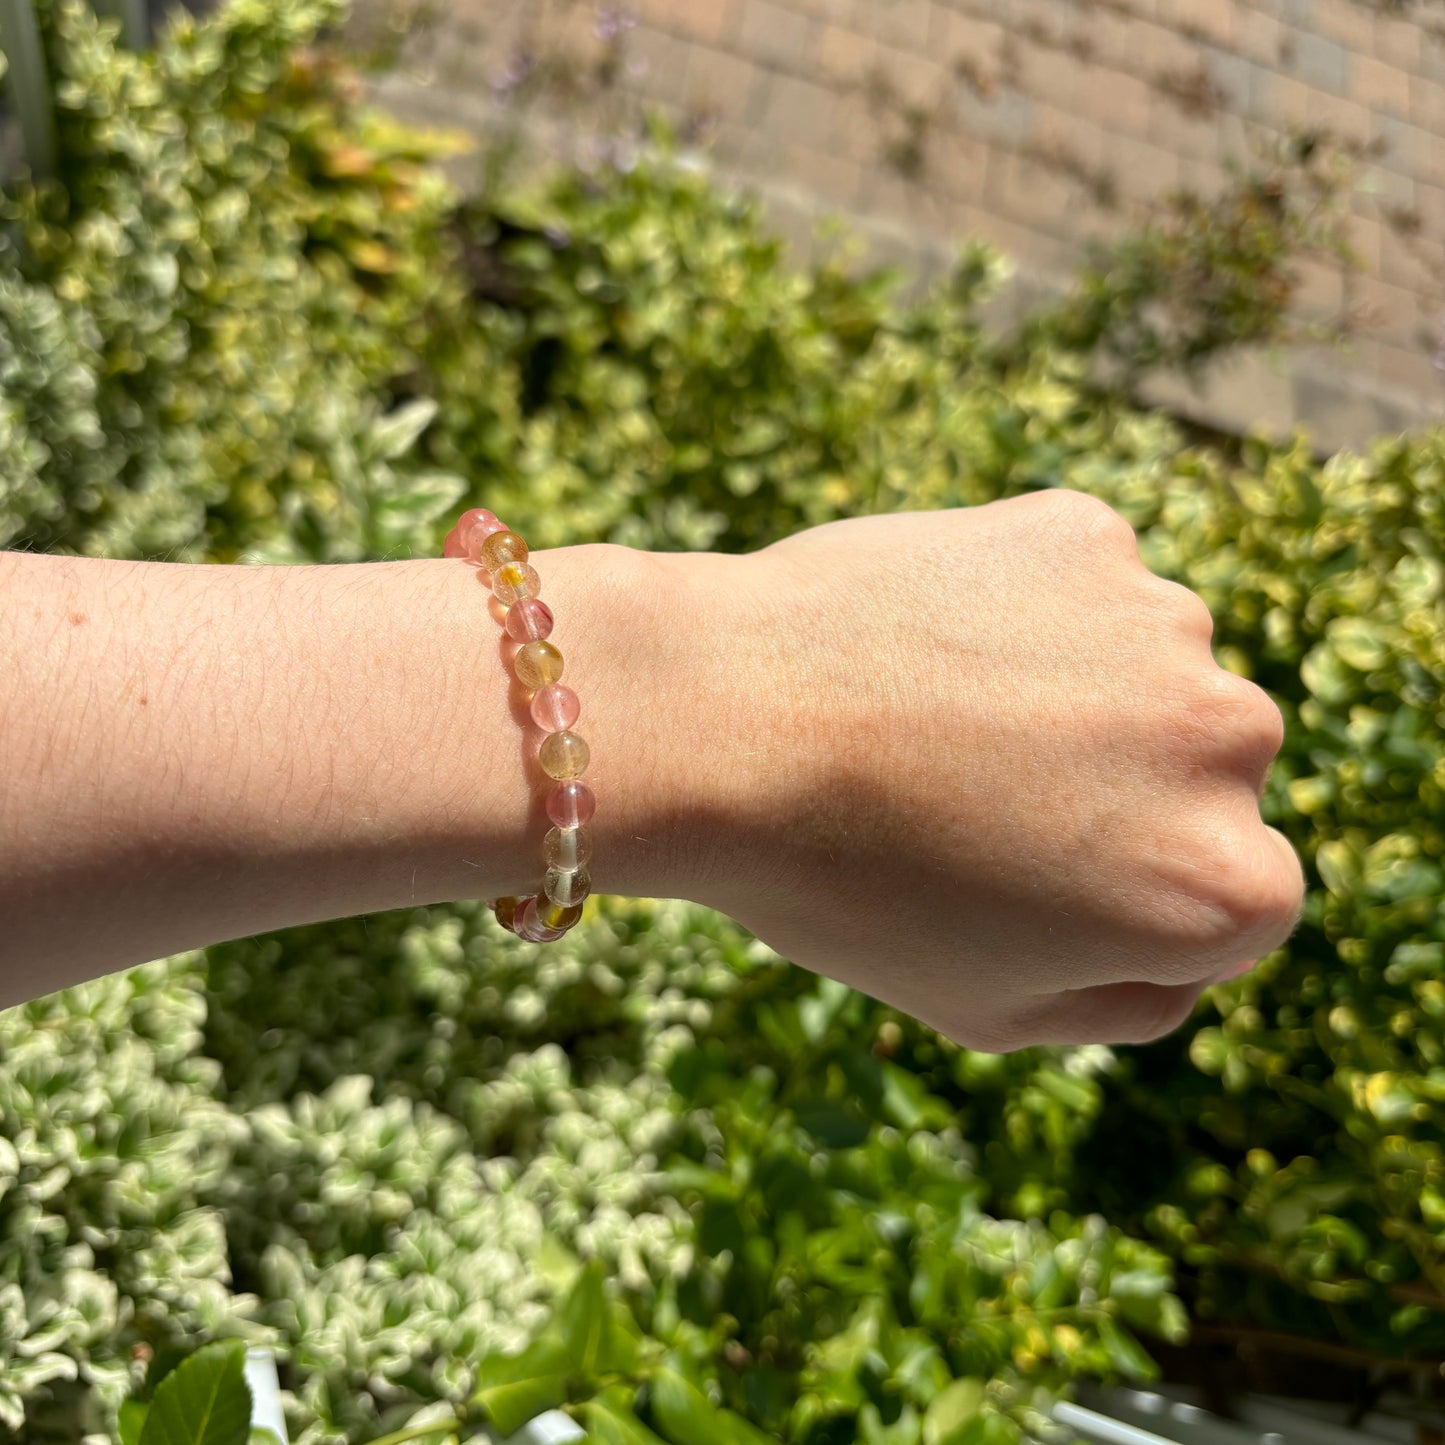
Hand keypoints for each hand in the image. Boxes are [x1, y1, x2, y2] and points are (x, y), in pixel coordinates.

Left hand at [668, 490, 1303, 1050]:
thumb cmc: (845, 890)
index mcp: (1227, 887)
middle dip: (1111, 789)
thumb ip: (1131, 996)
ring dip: (1072, 691)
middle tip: (969, 794)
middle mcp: (1234, 743)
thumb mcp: (991, 1011)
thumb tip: (1194, 947)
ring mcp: (1164, 622)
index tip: (1013, 880)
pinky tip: (925, 642)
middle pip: (1197, 776)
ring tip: (935, 716)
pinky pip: (1077, 588)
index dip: (1114, 897)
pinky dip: (1020, 610)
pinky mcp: (1087, 534)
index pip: (1226, 901)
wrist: (722, 723)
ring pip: (1141, 673)